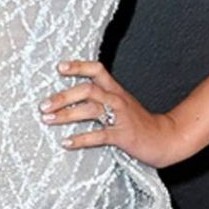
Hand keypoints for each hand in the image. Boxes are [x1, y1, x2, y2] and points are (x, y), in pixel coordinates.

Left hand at [38, 60, 187, 168]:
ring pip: (91, 109)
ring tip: (48, 120)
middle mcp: (116, 99)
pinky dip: (81, 139)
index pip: (97, 69)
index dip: (78, 66)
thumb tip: (69, 96)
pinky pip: (99, 136)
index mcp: (115, 89)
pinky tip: (66, 142)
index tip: (59, 68)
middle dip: (63, 96)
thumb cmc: (137, 121)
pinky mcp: (123, 136)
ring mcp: (121, 117)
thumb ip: (100, 96)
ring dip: (66, 114)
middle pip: (88, 89)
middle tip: (43, 105)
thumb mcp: (120, 102)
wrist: (165, 139)